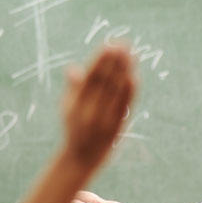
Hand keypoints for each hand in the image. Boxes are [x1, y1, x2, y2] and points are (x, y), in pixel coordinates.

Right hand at [60, 46, 135, 169]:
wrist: (81, 158)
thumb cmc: (74, 128)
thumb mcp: (67, 108)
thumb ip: (73, 88)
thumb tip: (73, 68)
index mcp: (75, 103)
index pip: (90, 78)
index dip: (100, 61)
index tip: (108, 45)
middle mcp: (89, 111)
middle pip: (104, 82)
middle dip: (114, 62)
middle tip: (124, 44)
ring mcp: (103, 120)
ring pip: (115, 92)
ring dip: (124, 72)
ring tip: (132, 54)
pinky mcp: (116, 127)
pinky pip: (123, 106)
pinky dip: (129, 92)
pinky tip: (134, 76)